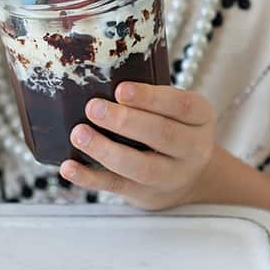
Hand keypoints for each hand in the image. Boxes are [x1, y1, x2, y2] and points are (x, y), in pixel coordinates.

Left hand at [60, 82, 217, 209]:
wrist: (189, 177)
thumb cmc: (172, 127)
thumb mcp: (175, 108)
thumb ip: (148, 95)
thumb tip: (98, 75)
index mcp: (200, 118)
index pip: (181, 106)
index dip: (150, 97)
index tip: (120, 89)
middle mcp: (192, 149)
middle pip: (162, 135)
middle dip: (124, 121)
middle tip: (93, 107)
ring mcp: (170, 176)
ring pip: (140, 167)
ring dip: (105, 150)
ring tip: (79, 134)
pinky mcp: (145, 194)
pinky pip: (116, 187)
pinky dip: (89, 178)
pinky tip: (69, 167)